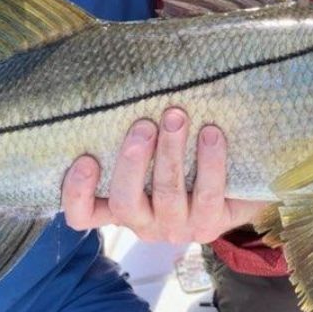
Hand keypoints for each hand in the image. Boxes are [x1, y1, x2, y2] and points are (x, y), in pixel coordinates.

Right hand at [61, 106, 268, 242]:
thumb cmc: (181, 160)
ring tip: (177, 117)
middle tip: (144, 125)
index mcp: (119, 205)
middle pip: (125, 203)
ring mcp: (176, 227)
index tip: (86, 159)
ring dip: (171, 153)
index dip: (77, 193)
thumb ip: (135, 133)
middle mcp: (143, 222)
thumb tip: (128, 84)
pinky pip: (207, 194)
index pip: (82, 214)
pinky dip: (209, 161)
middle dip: (132, 163)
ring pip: (167, 195)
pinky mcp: (210, 225)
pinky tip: (212, 133)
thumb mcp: (151, 152)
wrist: (236, 186)